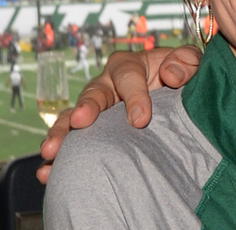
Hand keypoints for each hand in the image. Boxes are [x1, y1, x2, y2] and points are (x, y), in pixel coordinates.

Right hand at [36, 45, 202, 182]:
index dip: (134, 96)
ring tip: (52, 151)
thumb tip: (171, 75)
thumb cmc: (179, 77)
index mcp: (129, 66)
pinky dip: (58, 158)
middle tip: (80, 121)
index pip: (128, 76)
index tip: (141, 120)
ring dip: (62, 133)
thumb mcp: (188, 63)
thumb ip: (186, 61)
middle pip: (92, 94)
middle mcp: (106, 85)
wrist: (172, 98)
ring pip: (72, 118)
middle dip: (85, 107)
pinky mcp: (89, 132)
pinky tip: (47, 173)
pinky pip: (69, 143)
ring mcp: (94, 110)